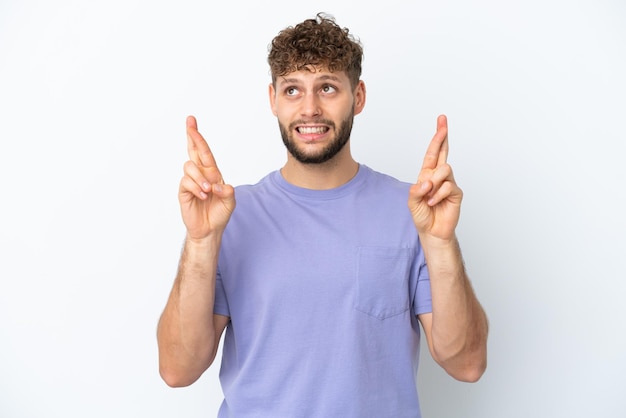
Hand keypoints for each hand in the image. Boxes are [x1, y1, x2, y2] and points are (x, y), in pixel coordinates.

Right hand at [178, 116, 235, 240]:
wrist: (210, 230)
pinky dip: (196, 188)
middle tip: (190, 122)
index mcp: (212, 173)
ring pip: (190, 167)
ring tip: (207, 191)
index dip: (198, 138)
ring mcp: (191, 182)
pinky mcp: (184, 191)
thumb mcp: (230, 202)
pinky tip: (202, 196)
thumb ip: (227, 191)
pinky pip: (186, 182)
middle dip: (192, 136)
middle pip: (193, 151)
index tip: (192, 122)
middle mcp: (201, 174)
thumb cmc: (220, 213)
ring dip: (200, 178)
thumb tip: (217, 184)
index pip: (204, 152)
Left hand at [408, 115, 461, 240]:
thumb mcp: (412, 202)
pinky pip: (448, 186)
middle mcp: (438, 177)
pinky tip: (433, 202)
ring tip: (429, 196)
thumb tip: (427, 181)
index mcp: (427, 175)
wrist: (432, 231)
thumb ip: (416, 191)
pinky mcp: (456, 193)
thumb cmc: (422, 216)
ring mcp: (449, 184)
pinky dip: (438, 195)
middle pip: (443, 152)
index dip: (437, 138)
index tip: (441, 122)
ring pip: (444, 169)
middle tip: (443, 121)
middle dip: (442, 136)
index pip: (433, 153)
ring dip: (434, 182)